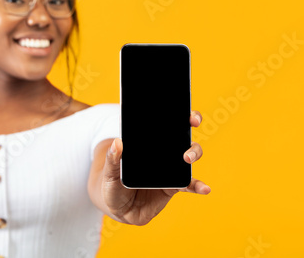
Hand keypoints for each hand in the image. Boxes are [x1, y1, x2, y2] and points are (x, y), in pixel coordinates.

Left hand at [101, 110, 209, 225]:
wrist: (118, 209)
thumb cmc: (112, 185)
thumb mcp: (109, 172)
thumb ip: (112, 159)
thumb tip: (117, 142)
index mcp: (146, 144)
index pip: (162, 123)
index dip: (174, 112)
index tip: (179, 107)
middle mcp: (161, 153)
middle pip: (180, 134)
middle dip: (189, 124)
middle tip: (191, 122)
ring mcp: (169, 169)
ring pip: (188, 155)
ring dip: (193, 152)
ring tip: (187, 158)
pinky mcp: (173, 187)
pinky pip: (189, 184)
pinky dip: (198, 185)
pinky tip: (205, 188)